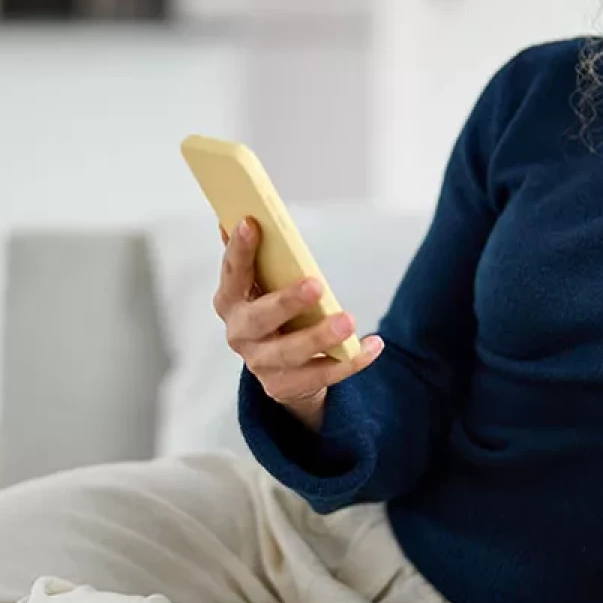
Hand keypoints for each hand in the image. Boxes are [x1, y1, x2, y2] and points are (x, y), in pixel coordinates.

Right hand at [214, 218, 383, 432]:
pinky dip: (351, 360)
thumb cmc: (272, 311)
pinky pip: (323, 374)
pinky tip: (373, 345)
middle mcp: (240, 334)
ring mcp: (261, 364)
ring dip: (321, 336)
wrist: (280, 368)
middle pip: (260, 318)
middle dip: (286, 301)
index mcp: (230, 301)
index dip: (239, 249)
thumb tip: (233, 216)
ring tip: (349, 320)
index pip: (232, 272)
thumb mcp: (261, 284)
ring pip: (291, 353)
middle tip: (317, 284)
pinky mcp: (285, 387)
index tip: (251, 222)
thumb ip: (253, 256)